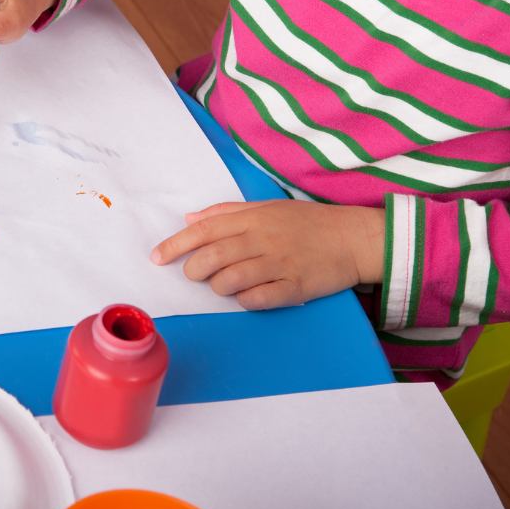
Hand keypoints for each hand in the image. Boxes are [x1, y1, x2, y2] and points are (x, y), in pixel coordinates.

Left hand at [150, 199, 384, 309]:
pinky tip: (246, 296)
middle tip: (194, 274)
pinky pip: (257, 300)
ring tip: (222, 285)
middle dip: (193, 270)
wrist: (353, 237)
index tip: (156, 257)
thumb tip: (190, 218)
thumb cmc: (307, 222)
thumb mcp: (267, 206)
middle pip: (211, 257)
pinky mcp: (294, 287)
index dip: (175, 245)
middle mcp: (262, 239)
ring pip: (230, 280)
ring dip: (218, 287)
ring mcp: (278, 264)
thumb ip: (227, 212)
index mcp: (252, 218)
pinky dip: (244, 301)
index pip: (203, 230)